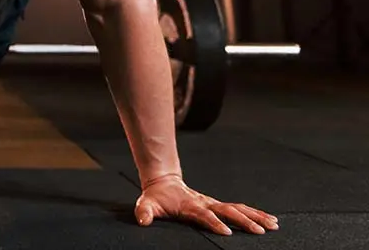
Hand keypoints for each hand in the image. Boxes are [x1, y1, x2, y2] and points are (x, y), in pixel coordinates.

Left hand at [135, 174, 279, 235]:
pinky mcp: (218, 206)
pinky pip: (240, 209)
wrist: (163, 183)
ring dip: (255, 216)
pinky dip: (255, 214)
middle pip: (227, 211)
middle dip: (243, 221)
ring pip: (238, 209)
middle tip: (259, 231)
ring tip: (273, 225)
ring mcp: (213, 204)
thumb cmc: (156, 198)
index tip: (226, 232)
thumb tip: (142, 220)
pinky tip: (270, 221)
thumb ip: (144, 212)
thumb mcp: (146, 204)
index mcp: (190, 206)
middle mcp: (205, 203)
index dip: (214, 223)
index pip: (204, 215)